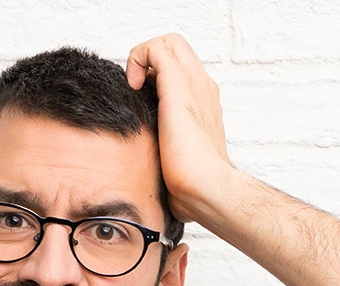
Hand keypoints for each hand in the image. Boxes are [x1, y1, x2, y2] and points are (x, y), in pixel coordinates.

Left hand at [125, 34, 232, 223]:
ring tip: (136, 88)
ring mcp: (194, 84)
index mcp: (205, 105)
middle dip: (152, 61)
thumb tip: (150, 170)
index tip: (145, 102)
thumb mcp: (179, 163)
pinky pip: (155, 48)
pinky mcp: (178, 85)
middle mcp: (203, 89)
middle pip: (178, 49)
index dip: (159, 77)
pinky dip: (138, 58)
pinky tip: (133, 87)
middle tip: (139, 90)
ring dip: (144, 57)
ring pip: (168, 42)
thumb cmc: (195, 186)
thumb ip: (169, 154)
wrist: (206, 188)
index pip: (182, 72)